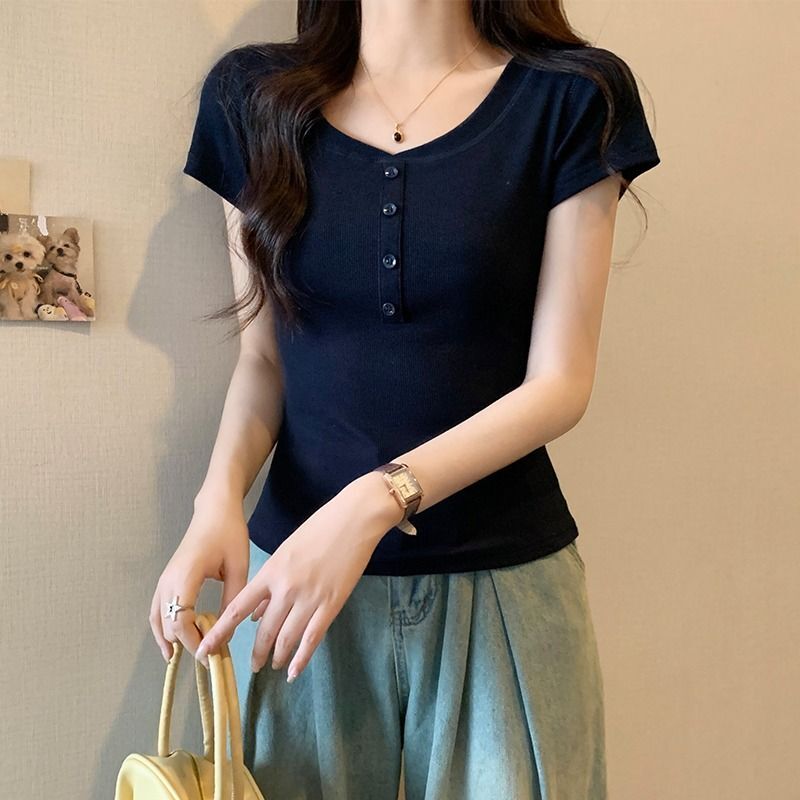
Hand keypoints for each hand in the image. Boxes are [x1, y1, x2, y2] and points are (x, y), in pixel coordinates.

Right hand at [149, 491, 249, 663]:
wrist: (215, 510)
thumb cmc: (229, 534)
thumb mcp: (238, 567)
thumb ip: (232, 600)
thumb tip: (227, 632)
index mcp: (185, 577)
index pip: (181, 621)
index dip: (195, 642)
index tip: (214, 654)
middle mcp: (168, 581)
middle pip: (168, 624)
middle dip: (187, 644)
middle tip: (210, 656)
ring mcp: (163, 580)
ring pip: (157, 620)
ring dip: (170, 640)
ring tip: (186, 657)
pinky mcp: (166, 580)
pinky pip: (156, 610)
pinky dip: (162, 628)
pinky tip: (172, 642)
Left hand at [194, 471, 402, 680]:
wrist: (354, 520)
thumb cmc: (319, 529)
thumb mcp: (286, 551)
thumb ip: (269, 584)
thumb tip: (255, 614)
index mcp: (270, 573)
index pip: (237, 609)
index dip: (220, 633)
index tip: (205, 650)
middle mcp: (285, 589)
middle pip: (264, 630)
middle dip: (256, 652)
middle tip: (253, 666)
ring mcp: (309, 599)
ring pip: (286, 638)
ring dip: (277, 656)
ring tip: (274, 666)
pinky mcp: (331, 605)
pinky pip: (312, 639)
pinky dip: (301, 659)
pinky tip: (294, 671)